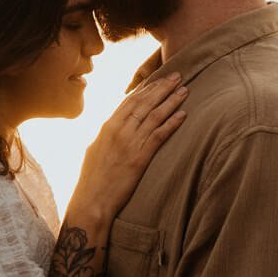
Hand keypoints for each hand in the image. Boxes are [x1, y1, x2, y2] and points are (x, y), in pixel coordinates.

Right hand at [68, 70, 188, 228]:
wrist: (92, 201)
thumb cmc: (93, 179)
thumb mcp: (96, 150)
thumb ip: (108, 135)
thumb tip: (116, 127)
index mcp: (108, 126)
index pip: (130, 100)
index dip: (147, 88)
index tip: (160, 79)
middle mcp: (119, 130)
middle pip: (145, 102)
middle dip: (162, 87)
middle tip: (178, 75)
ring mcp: (129, 143)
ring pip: (154, 115)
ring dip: (171, 101)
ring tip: (185, 90)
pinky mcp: (139, 158)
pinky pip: (159, 135)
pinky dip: (172, 123)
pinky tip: (183, 115)